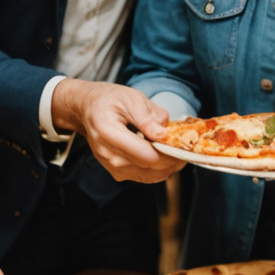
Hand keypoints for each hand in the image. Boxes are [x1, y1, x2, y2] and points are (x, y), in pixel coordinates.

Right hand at [52, 79, 184, 183]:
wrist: (86, 110)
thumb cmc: (108, 100)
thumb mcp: (130, 98)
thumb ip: (147, 116)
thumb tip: (164, 134)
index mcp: (109, 133)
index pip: (146, 155)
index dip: (169, 153)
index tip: (184, 144)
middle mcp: (109, 155)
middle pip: (150, 168)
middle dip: (172, 160)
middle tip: (188, 148)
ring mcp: (111, 167)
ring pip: (149, 176)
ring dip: (168, 167)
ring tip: (179, 152)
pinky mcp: (117, 172)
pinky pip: (144, 177)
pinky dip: (158, 170)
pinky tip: (166, 157)